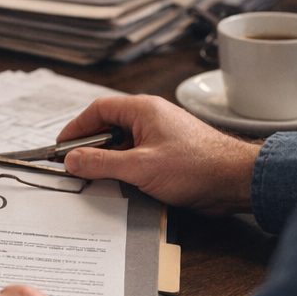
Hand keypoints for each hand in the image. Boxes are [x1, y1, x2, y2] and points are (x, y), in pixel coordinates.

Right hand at [57, 95, 260, 213]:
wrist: (234, 180)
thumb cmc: (197, 165)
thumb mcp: (140, 167)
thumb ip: (101, 163)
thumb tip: (72, 160)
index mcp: (143, 109)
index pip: (98, 110)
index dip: (76, 127)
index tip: (62, 147)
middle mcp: (150, 118)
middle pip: (108, 127)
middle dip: (89, 147)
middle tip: (74, 166)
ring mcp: (160, 136)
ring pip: (122, 145)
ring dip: (108, 161)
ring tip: (95, 179)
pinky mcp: (168, 154)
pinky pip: (136, 157)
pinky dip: (123, 169)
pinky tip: (119, 186)